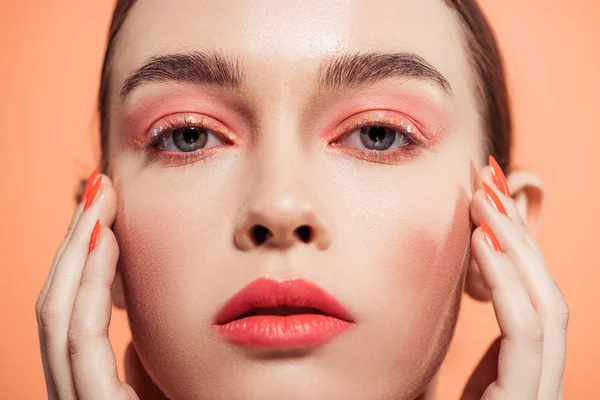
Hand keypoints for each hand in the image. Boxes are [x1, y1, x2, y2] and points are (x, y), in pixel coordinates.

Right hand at [35, 169, 163, 398]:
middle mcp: (72, 391)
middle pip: (58, 304)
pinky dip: (87, 285)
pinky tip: (104, 239)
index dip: (81, 258)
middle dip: (74, 241)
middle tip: (99, 188)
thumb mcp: (163, 379)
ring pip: (60, 314)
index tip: (104, 212)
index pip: (71, 314)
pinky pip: (81, 339)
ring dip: (77, 249)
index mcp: (85, 386)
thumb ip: (142, 353)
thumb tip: (134, 308)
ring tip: (101, 200)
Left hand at [461, 159, 568, 398]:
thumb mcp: (432, 379)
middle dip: (519, 237)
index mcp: (513, 379)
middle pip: (544, 298)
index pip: (528, 304)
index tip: (482, 202)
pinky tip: (482, 243)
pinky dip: (510, 285)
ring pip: (548, 311)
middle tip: (488, 182)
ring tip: (486, 201)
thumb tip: (459, 286)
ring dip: (518, 249)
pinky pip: (527, 338)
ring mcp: (534, 396)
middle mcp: (534, 385)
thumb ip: (455, 344)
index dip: (511, 250)